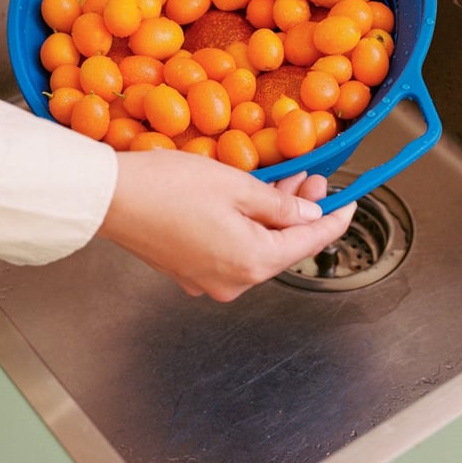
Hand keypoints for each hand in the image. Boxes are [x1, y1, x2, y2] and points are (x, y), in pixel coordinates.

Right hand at [99, 151, 355, 301]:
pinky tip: (249, 200)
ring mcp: (208, 281)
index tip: (350, 204)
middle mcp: (233, 281)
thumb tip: (310, 217)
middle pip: (282, 247)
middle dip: (300, 213)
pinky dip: (246, 226)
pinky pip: (230, 250)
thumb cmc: (170, 186)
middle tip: (314, 181)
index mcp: (251, 261)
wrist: (111, 198)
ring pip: (256, 248)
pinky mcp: (188, 272)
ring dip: (272, 217)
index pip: (309, 243)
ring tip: (285, 183)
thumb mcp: (236, 185)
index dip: (334, 220)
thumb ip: (280, 206)